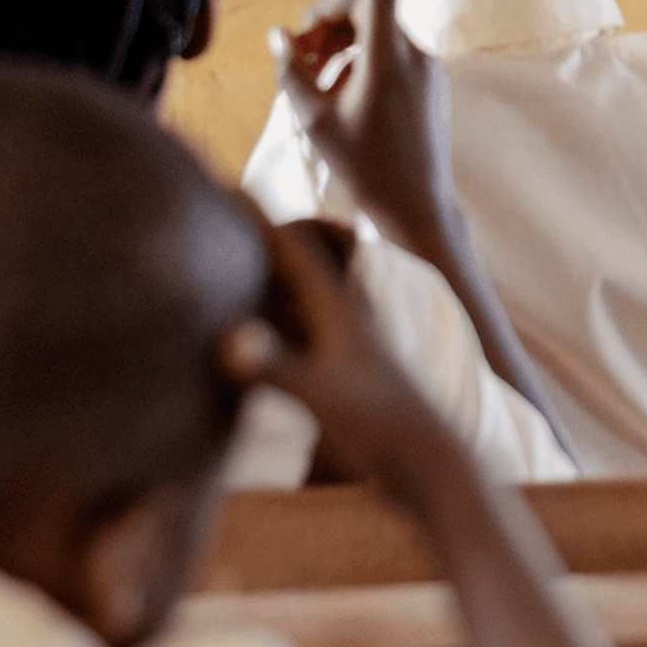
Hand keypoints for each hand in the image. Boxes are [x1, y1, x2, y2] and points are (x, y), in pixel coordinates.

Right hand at [221, 216, 456, 499]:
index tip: (225, 180)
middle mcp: (343, 317)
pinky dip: (268, 328)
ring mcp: (343, 345)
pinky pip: (294, 338)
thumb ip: (276, 367)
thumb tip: (228, 338)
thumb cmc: (382, 425)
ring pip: (294, 301)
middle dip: (255, 240)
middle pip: (292, 267)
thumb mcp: (322, 395)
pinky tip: (248, 339)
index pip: (292, 248)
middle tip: (216, 213)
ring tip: (222, 268)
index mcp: (340, 308)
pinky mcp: (340, 376)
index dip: (258, 216)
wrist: (430, 466)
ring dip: (261, 283)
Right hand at [270, 0, 456, 255]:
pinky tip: (336, 88)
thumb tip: (280, 38)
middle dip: (324, 18)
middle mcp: (414, 51)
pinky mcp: (426, 77)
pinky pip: (387, 46)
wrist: (418, 209)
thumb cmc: (365, 168)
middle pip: (363, 4)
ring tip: (311, 76)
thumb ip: (294, 73)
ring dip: (338, 38)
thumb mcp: (315, 121)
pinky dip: (357, 55)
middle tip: (296, 56)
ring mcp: (424, 63)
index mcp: (389, 57)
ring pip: (374, 25)